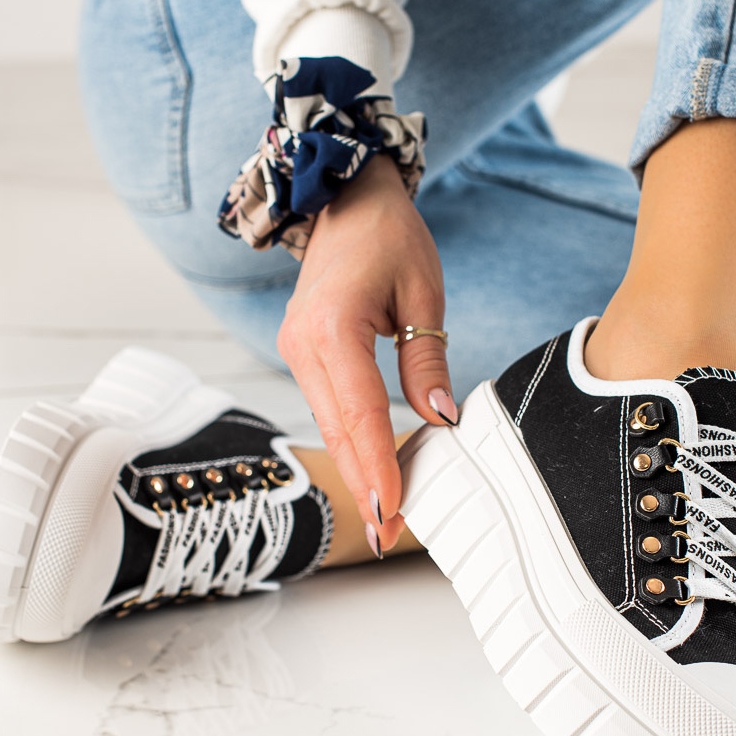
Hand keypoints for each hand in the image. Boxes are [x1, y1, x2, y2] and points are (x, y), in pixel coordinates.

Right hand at [277, 154, 455, 551]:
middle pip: (338, 430)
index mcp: (333, 327)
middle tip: (391, 534)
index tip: (396, 510)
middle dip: (365, 484)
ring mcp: (295, 350)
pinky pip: (328, 407)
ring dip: (356, 468)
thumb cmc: (390, 237)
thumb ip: (428, 359)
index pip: (360, 413)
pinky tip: (372, 468)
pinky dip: (350, 440)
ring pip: (329, 424)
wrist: (345, 200)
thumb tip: (440, 418)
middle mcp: (302, 344)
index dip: (379, 466)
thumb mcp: (423, 293)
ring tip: (386, 513)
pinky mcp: (301, 353)